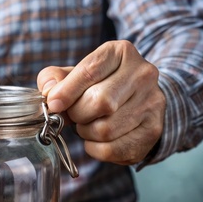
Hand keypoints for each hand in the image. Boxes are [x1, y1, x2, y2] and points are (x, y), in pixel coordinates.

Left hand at [37, 40, 165, 164]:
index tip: (53, 104)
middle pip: (100, 102)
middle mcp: (143, 74)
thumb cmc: (98, 85)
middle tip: (74, 115)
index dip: (66, 92)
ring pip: (105, 129)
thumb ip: (54, 78)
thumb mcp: (75, 73)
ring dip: (86, 132)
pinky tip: (96, 140)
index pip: (89, 72)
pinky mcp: (153, 131)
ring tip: (87, 125)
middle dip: (77, 114)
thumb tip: (49, 91)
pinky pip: (112, 149)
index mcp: (120, 52)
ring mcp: (152, 103)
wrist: (136, 99)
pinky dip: (95, 149)